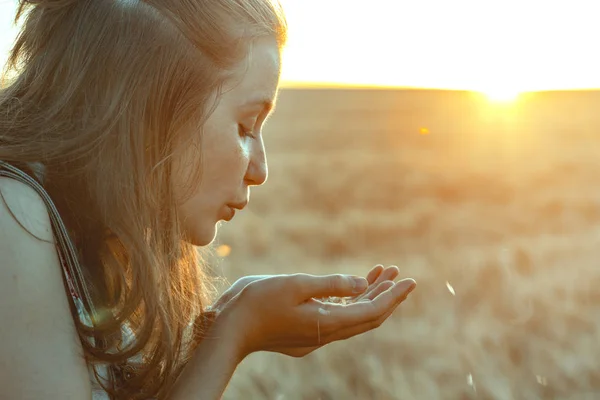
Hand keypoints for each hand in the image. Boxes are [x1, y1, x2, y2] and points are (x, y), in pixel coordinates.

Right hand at [214, 265, 415, 357]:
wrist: (228, 330)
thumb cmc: (257, 302)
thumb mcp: (295, 285)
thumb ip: (331, 284)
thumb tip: (361, 283)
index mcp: (326, 323)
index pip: (372, 312)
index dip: (393, 296)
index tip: (410, 280)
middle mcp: (326, 334)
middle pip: (368, 317)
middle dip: (386, 295)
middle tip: (399, 273)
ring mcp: (315, 336)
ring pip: (353, 317)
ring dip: (368, 296)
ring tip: (381, 273)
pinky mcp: (306, 333)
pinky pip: (338, 317)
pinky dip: (350, 301)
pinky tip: (352, 287)